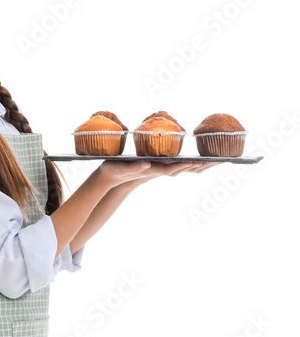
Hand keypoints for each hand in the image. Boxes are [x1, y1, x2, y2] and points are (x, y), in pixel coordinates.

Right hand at [96, 158, 217, 188]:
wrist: (113, 177)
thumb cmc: (116, 171)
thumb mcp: (123, 168)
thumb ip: (136, 166)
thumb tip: (147, 164)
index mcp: (154, 170)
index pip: (174, 168)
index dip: (187, 165)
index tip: (201, 161)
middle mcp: (162, 170)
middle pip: (187, 169)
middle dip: (204, 165)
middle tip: (222, 160)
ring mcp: (164, 169)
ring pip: (188, 167)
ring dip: (203, 164)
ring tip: (220, 159)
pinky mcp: (163, 166)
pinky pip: (184, 164)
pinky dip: (195, 162)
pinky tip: (203, 160)